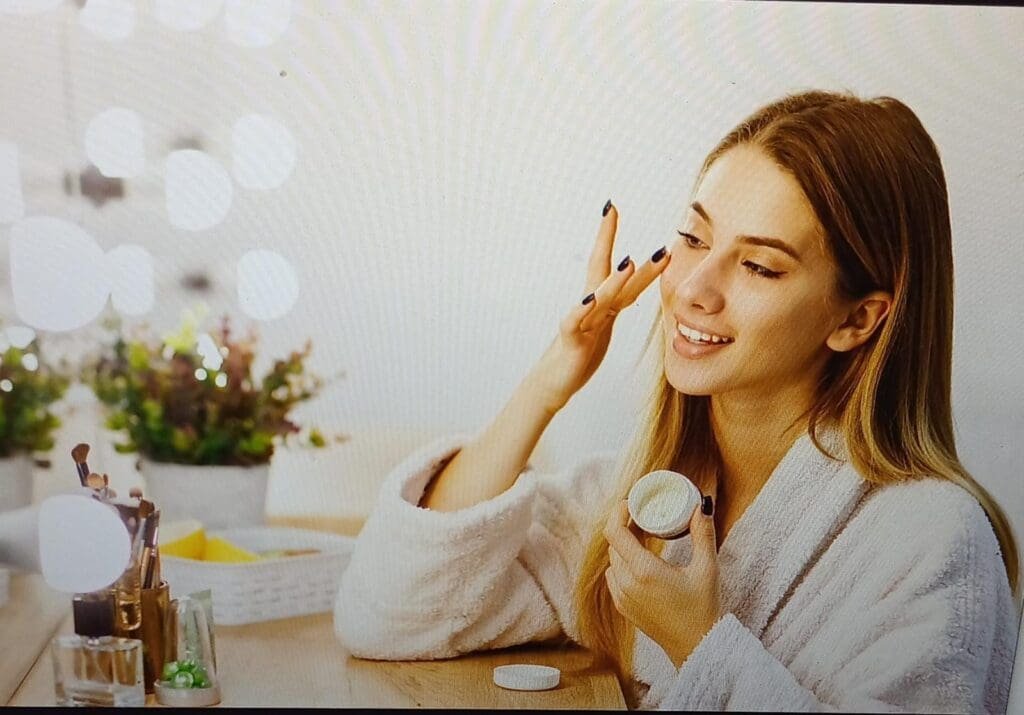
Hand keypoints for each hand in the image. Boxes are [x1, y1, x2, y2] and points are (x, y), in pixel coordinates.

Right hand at [528, 201, 670, 413]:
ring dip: (614, 280)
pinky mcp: (573, 343)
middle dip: (605, 239)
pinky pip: (576, 324)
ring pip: (598, 298)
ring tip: (630, 261)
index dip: (609, 236)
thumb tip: (632, 283)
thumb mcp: (603, 324)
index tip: (611, 207)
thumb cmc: (579, 352)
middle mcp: (588, 306)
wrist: (552, 383)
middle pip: (601, 269)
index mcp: (599, 301)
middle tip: (611, 210)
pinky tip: (591, 299)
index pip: (607, 263)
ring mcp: (580, 323)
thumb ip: (616, 302)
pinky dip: (582, 310)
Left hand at [603, 497, 720, 668]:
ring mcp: (622, 597)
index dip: (618, 512)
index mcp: (644, 571)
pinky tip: (640, 561)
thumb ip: (703, 534)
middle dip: (625, 527)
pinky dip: (623, 564)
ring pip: (613, 560)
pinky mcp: (623, 607)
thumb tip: (702, 505)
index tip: (631, 503)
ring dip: (623, 546)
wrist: (696, 647)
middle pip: (613, 544)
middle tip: (643, 517)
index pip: (614, 532)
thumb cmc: (703, 609)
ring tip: (643, 537)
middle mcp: (627, 583)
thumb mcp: (707, 569)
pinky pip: (614, 577)